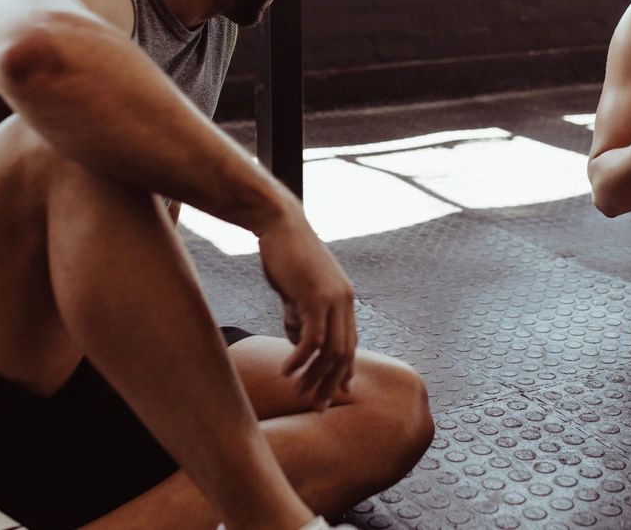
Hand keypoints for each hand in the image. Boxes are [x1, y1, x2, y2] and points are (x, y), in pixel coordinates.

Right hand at [257, 207, 356, 410]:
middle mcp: (345, 301)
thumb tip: (300, 343)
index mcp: (344, 299)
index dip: (343, 371)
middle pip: (345, 353)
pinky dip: (299, 359)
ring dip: (314, 376)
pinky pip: (312, 339)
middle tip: (316, 406)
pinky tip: (286, 372)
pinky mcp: (315, 297)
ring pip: (331, 351)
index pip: (350, 343)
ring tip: (298, 393)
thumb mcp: (296, 290)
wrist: (280, 223)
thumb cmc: (284, 254)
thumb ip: (300, 315)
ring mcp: (333, 299)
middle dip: (330, 382)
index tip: (334, 393)